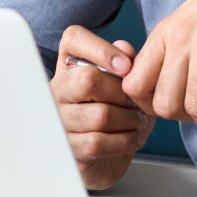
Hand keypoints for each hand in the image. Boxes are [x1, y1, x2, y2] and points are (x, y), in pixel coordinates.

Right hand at [51, 25, 155, 189]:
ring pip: (100, 115)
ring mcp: (59, 118)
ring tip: (137, 122)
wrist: (107, 157)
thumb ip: (127, 62)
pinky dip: (124, 141)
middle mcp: (58, 88)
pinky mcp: (67, 147)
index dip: (101, 48)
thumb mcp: (127, 84)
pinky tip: (132, 138)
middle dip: (123, 93)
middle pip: (89, 79)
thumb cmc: (116, 111)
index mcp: (71, 63)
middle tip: (135, 102)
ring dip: (129, 120)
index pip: (73, 38)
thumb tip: (124, 48)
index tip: (126, 66)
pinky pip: (98, 142)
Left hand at [121, 0, 196, 142]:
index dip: (147, 105)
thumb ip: (173, 47)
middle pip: (164, 102)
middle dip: (182, 120)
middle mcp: (182, 36)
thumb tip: (158, 84)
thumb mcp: (193, 17)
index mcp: (167, 29)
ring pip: (196, 106)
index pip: (135, 82)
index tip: (168, 111)